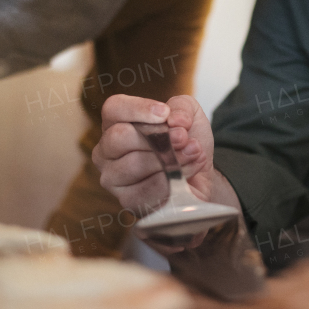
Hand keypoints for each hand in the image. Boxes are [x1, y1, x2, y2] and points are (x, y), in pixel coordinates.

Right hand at [93, 94, 239, 215]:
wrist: (201, 177)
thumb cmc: (186, 143)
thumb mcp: (189, 114)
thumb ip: (182, 107)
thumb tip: (175, 119)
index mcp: (115, 124)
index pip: (113, 109)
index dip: (138, 109)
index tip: (165, 113)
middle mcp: (107, 151)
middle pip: (119, 136)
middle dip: (157, 136)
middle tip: (183, 137)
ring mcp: (113, 178)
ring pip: (134, 164)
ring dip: (170, 158)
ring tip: (192, 153)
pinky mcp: (127, 201)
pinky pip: (147, 189)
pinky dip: (172, 179)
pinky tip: (187, 173)